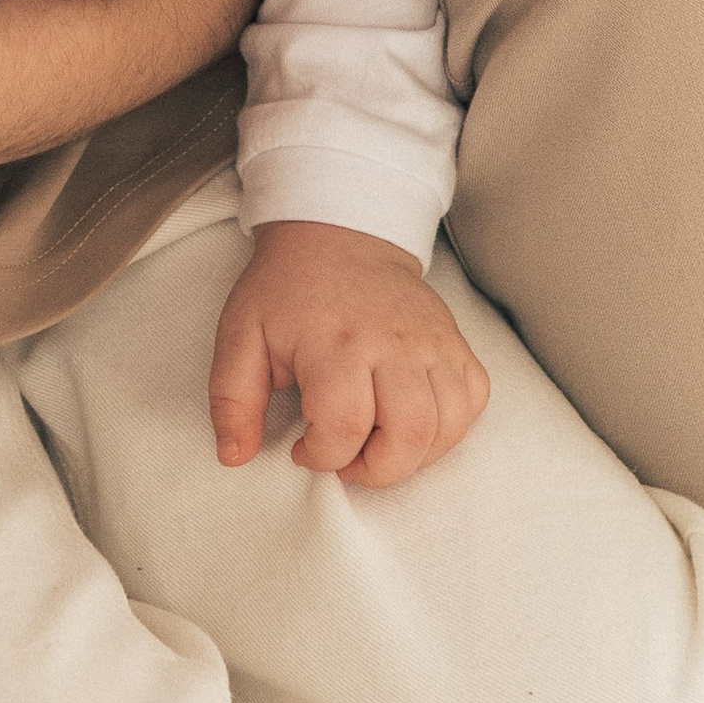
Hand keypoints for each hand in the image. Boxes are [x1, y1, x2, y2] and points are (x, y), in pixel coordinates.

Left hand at [208, 220, 488, 485]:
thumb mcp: (240, 334)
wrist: (338, 232)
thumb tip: (233, 456)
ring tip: (378, 442)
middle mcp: (391, 341)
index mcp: (334, 340)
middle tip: (347, 456)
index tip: (303, 448)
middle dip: (375, 470)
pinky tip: (413, 422)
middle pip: (407, 434)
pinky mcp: (454, 340)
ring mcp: (431, 339)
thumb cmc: (287, 290)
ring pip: (445, 424)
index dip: (322, 457)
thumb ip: (231, 399)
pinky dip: (450, 426)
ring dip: (414, 456)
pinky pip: (472, 399)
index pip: (343, 425)